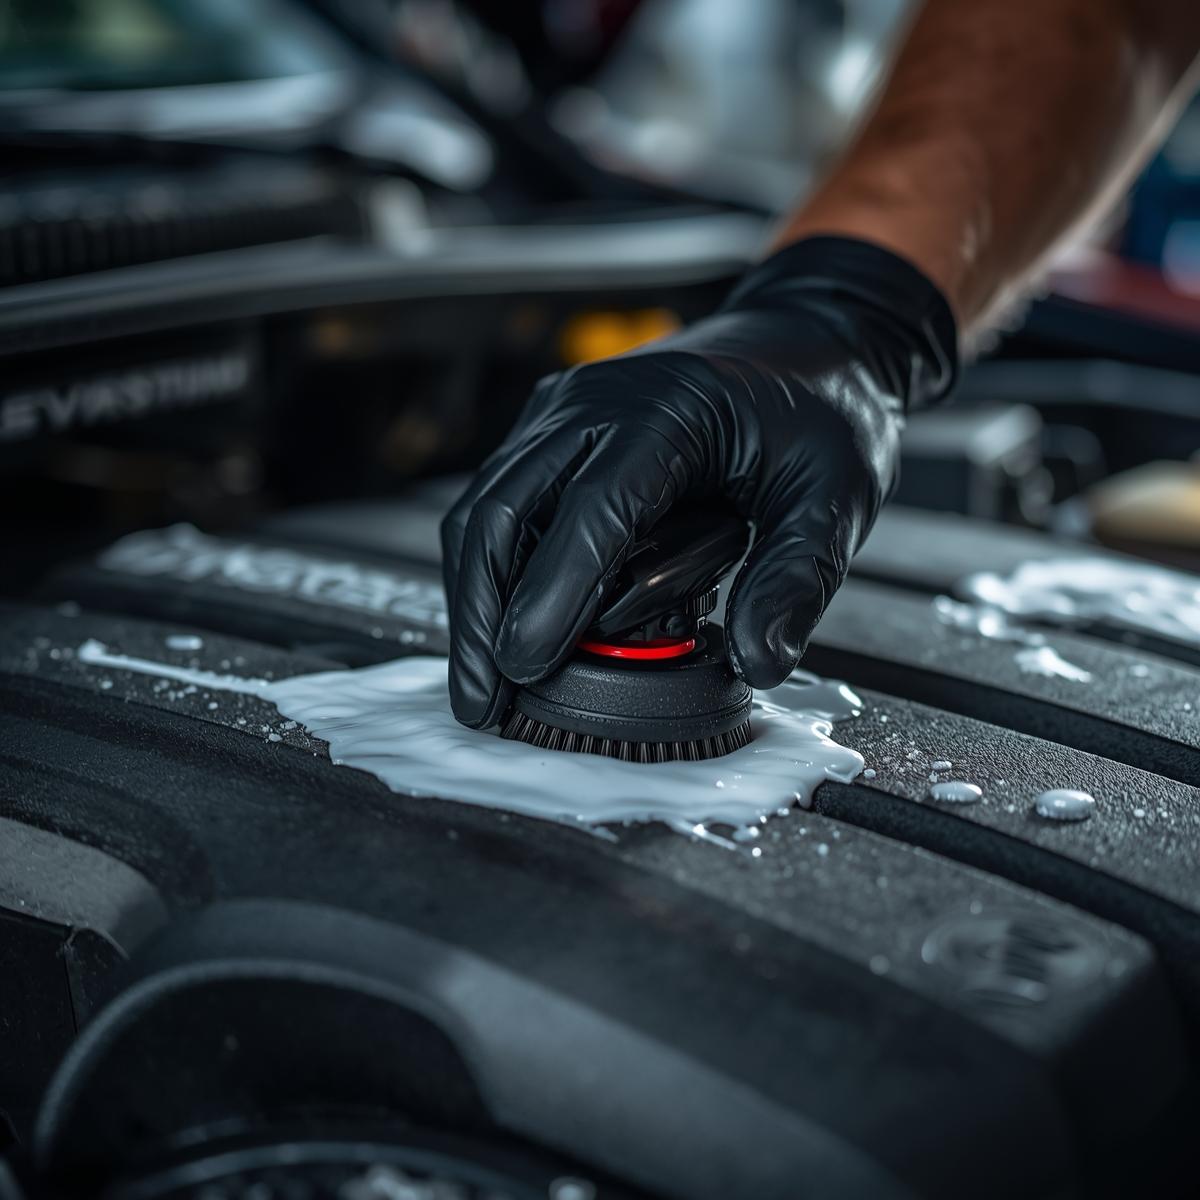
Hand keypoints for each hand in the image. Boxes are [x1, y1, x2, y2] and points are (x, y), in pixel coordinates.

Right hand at [442, 236, 957, 727]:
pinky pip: (504, 502)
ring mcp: (565, 415)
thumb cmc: (819, 409)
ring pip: (487, 508)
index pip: (592, 510)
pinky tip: (499, 626)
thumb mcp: (836, 493)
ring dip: (475, 597)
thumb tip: (759, 660)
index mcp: (666, 411)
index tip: (525, 667)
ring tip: (480, 680)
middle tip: (481, 699)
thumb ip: (799, 578)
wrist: (805, 341)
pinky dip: (494, 570)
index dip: (552, 594)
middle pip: (502, 509)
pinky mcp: (556, 434)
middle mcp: (594, 404)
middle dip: (483, 610)